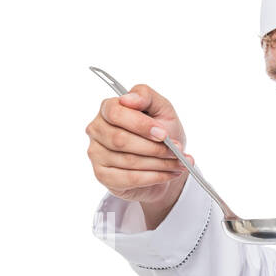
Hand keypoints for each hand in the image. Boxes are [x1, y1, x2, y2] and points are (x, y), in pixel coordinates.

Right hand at [86, 84, 194, 206]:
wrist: (163, 159)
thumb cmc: (159, 131)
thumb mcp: (160, 108)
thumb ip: (146, 96)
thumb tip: (128, 98)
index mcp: (107, 109)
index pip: (116, 113)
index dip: (140, 125)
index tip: (163, 134)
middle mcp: (96, 130)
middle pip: (120, 140)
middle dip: (154, 147)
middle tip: (176, 150)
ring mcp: (96, 154)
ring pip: (128, 161)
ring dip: (159, 164)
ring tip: (179, 163)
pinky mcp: (103, 176)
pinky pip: (129, 179)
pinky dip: (154, 177)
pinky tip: (169, 174)